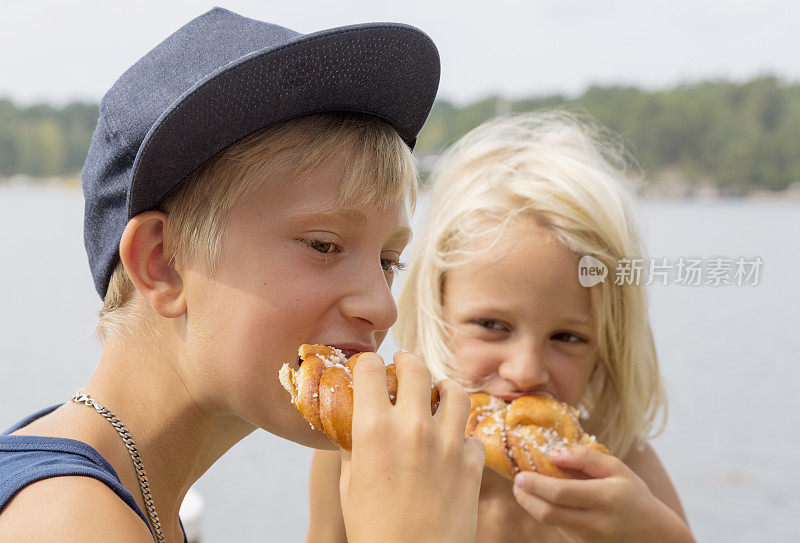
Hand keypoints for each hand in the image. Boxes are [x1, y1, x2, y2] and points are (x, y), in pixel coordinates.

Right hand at [339, 351, 484, 542]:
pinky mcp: (472, 463)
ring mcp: (448, 443)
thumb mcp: (350, 483)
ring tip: (437, 393)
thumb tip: (354, 424)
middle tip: (403, 364)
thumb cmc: (373, 530)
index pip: (370, 368)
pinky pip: (472, 434)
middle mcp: (413, 427)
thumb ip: (354, 446)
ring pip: (454, 391)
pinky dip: (462, 436)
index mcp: (374, 428)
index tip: (368, 368)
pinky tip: (452, 446)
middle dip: (406, 361)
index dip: (367, 364)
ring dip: (443, 388)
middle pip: (415, 368)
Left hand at [512, 445, 694, 542]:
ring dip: (533, 506)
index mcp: (605, 498)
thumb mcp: (617, 469)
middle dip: (525, 498)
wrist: (654, 535)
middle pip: (548, 514)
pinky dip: (549, 516)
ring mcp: (590, 540)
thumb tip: (553, 453)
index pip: (560, 492)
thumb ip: (585, 457)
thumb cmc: (633, 496)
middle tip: (517, 484)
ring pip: (551, 524)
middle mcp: (597, 523)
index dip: (535, 484)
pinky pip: (560, 531)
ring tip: (528, 490)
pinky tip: (548, 503)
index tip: (520, 474)